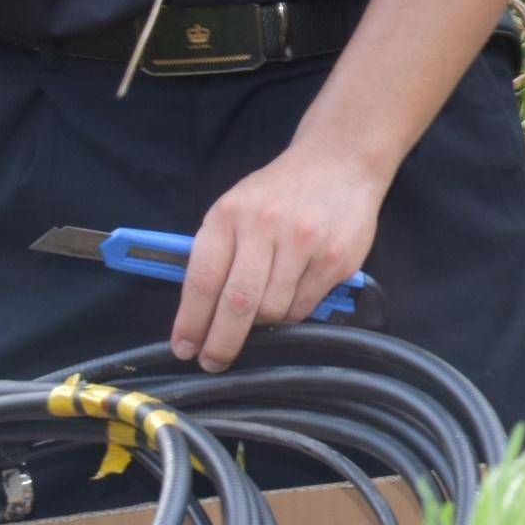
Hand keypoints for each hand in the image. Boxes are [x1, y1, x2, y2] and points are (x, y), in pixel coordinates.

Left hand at [173, 136, 384, 369]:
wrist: (339, 162)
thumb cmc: (278, 191)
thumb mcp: (236, 207)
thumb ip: (218, 251)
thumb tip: (199, 311)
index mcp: (229, 214)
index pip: (203, 279)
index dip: (191, 321)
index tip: (184, 348)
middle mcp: (265, 226)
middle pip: (238, 303)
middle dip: (221, 342)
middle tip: (213, 362)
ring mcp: (304, 243)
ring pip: (273, 310)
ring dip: (261, 327)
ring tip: (257, 321)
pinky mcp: (335, 259)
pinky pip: (304, 307)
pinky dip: (291, 314)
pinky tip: (288, 300)